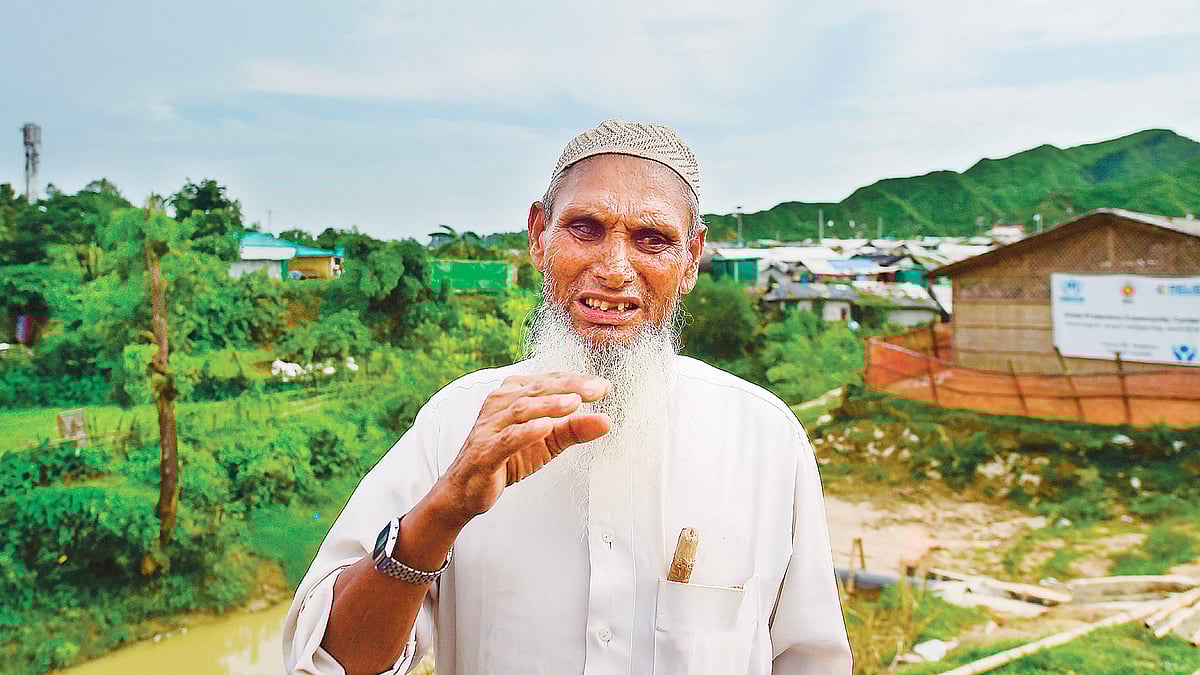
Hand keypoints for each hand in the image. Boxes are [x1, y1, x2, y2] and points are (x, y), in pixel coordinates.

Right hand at [432, 372, 610, 525]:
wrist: (467, 488)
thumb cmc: (507, 458)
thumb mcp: (548, 442)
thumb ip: (575, 429)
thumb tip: (607, 420)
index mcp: (514, 394)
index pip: (550, 381)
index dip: (577, 381)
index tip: (604, 386)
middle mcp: (500, 403)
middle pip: (539, 389)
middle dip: (570, 387)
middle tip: (597, 389)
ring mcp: (491, 426)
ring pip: (522, 408)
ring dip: (550, 404)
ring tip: (575, 402)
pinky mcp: (485, 450)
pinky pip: (507, 438)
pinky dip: (527, 431)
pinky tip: (545, 427)